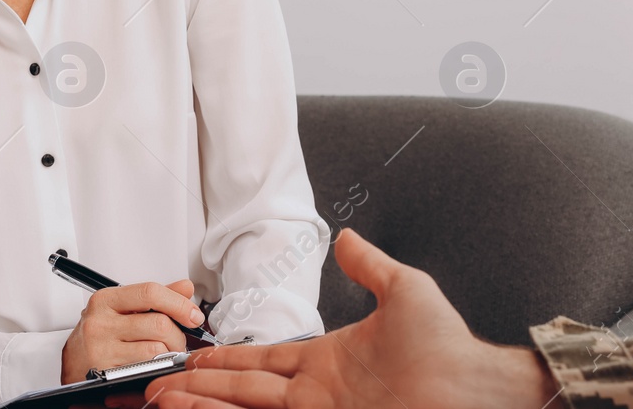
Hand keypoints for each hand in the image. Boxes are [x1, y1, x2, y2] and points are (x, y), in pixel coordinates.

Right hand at [61, 278, 202, 383]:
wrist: (73, 362)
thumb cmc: (101, 332)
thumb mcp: (123, 308)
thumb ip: (155, 298)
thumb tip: (186, 287)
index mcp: (106, 300)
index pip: (150, 292)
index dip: (178, 303)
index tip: (193, 314)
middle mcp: (100, 322)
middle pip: (158, 323)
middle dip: (178, 334)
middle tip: (179, 339)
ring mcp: (101, 349)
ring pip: (156, 349)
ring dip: (170, 353)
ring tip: (165, 352)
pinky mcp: (105, 373)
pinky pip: (146, 368)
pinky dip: (157, 366)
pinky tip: (152, 362)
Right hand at [143, 229, 556, 408]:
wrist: (476, 389)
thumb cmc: (450, 348)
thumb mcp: (405, 291)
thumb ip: (370, 265)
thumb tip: (349, 239)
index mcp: (326, 362)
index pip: (259, 359)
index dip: (221, 358)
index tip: (191, 357)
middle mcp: (315, 394)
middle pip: (239, 390)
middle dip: (195, 388)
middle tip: (155, 388)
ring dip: (202, 407)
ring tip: (162, 403)